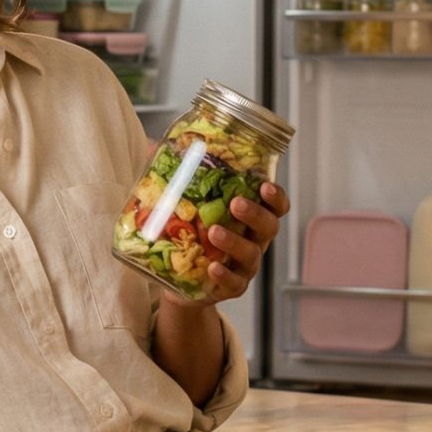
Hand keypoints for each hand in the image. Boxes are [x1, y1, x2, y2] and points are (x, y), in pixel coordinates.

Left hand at [188, 181, 290, 304]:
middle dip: (256, 214)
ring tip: (214, 232)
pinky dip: (225, 275)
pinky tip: (213, 268)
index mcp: (250, 219)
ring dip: (235, 242)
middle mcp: (254, 241)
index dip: (276, 197)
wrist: (178, 278)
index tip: (265, 186)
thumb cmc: (190, 235)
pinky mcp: (231, 287)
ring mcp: (245, 266)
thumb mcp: (188, 207)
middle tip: (236, 204)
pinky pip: (234, 283)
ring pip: (251, 254)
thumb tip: (156, 145)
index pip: (275, 206)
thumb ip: (180, 179)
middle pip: (269, 227)